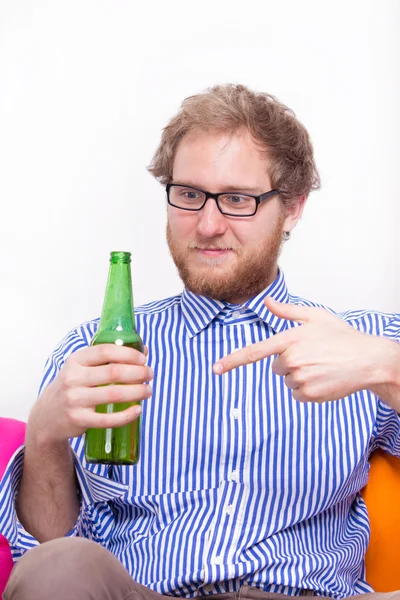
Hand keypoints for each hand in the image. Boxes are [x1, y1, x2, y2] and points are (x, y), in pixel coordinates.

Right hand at [28, 344, 152, 444]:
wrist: (47, 415)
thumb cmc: (72, 386)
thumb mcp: (82, 367)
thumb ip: (109, 358)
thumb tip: (144, 350)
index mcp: (76, 361)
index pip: (106, 351)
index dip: (128, 354)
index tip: (143, 359)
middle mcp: (73, 378)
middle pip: (114, 372)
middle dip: (138, 373)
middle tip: (150, 375)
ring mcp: (75, 400)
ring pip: (114, 394)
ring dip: (137, 392)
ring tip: (148, 391)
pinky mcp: (79, 420)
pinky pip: (108, 419)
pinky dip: (127, 415)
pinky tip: (138, 410)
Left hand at [213, 297, 387, 402]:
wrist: (367, 360)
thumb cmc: (342, 336)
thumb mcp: (315, 316)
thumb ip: (288, 311)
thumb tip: (267, 301)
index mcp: (290, 339)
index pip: (255, 351)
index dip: (233, 360)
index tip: (216, 369)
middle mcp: (292, 360)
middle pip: (275, 366)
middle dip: (289, 362)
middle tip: (312, 355)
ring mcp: (300, 379)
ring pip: (287, 380)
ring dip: (299, 375)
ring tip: (321, 366)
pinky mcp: (309, 394)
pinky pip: (297, 394)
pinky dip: (307, 389)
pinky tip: (322, 378)